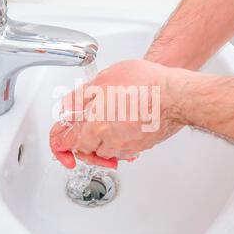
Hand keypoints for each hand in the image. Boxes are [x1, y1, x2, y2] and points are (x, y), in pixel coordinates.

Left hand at [49, 59, 191, 168]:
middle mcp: (110, 143)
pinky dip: (116, 143)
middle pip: (85, 150)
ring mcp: (127, 147)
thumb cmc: (144, 85)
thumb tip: (67, 108)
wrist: (176, 96)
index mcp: (95, 127)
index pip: (66, 143)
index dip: (57, 142)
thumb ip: (80, 97)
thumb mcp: (103, 81)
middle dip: (79, 141)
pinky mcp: (141, 147)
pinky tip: (119, 128)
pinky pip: (122, 150)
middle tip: (79, 129)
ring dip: (98, 142)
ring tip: (101, 126)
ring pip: (104, 152)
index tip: (58, 140)